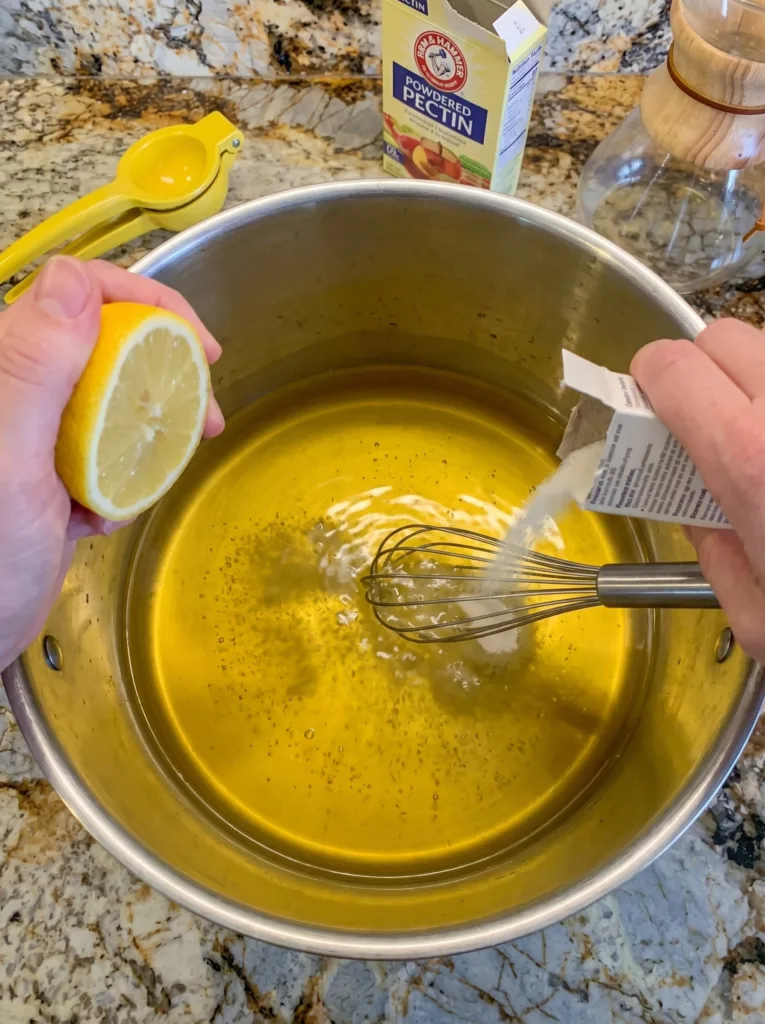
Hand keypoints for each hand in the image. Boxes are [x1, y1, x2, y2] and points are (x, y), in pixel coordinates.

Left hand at [0, 256, 223, 671]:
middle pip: (103, 343)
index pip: (78, 292)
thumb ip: (33, 367)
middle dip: (162, 371)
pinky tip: (101, 518)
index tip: (200, 345)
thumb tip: (75, 278)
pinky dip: (116, 482)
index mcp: (1, 367)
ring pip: (108, 400)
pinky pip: (97, 455)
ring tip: (165, 470)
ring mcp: (26, 435)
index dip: (148, 303)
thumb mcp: (8, 462)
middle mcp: (11, 390)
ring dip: (145, 433)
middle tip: (208, 413)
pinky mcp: (39, 477)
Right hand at [632, 319, 764, 661]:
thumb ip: (714, 550)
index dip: (650, 379)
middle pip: (727, 335)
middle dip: (704, 369)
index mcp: (751, 459)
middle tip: (713, 423)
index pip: (673, 366)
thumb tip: (701, 509)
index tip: (651, 406)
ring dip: (763, 385)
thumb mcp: (758, 617)